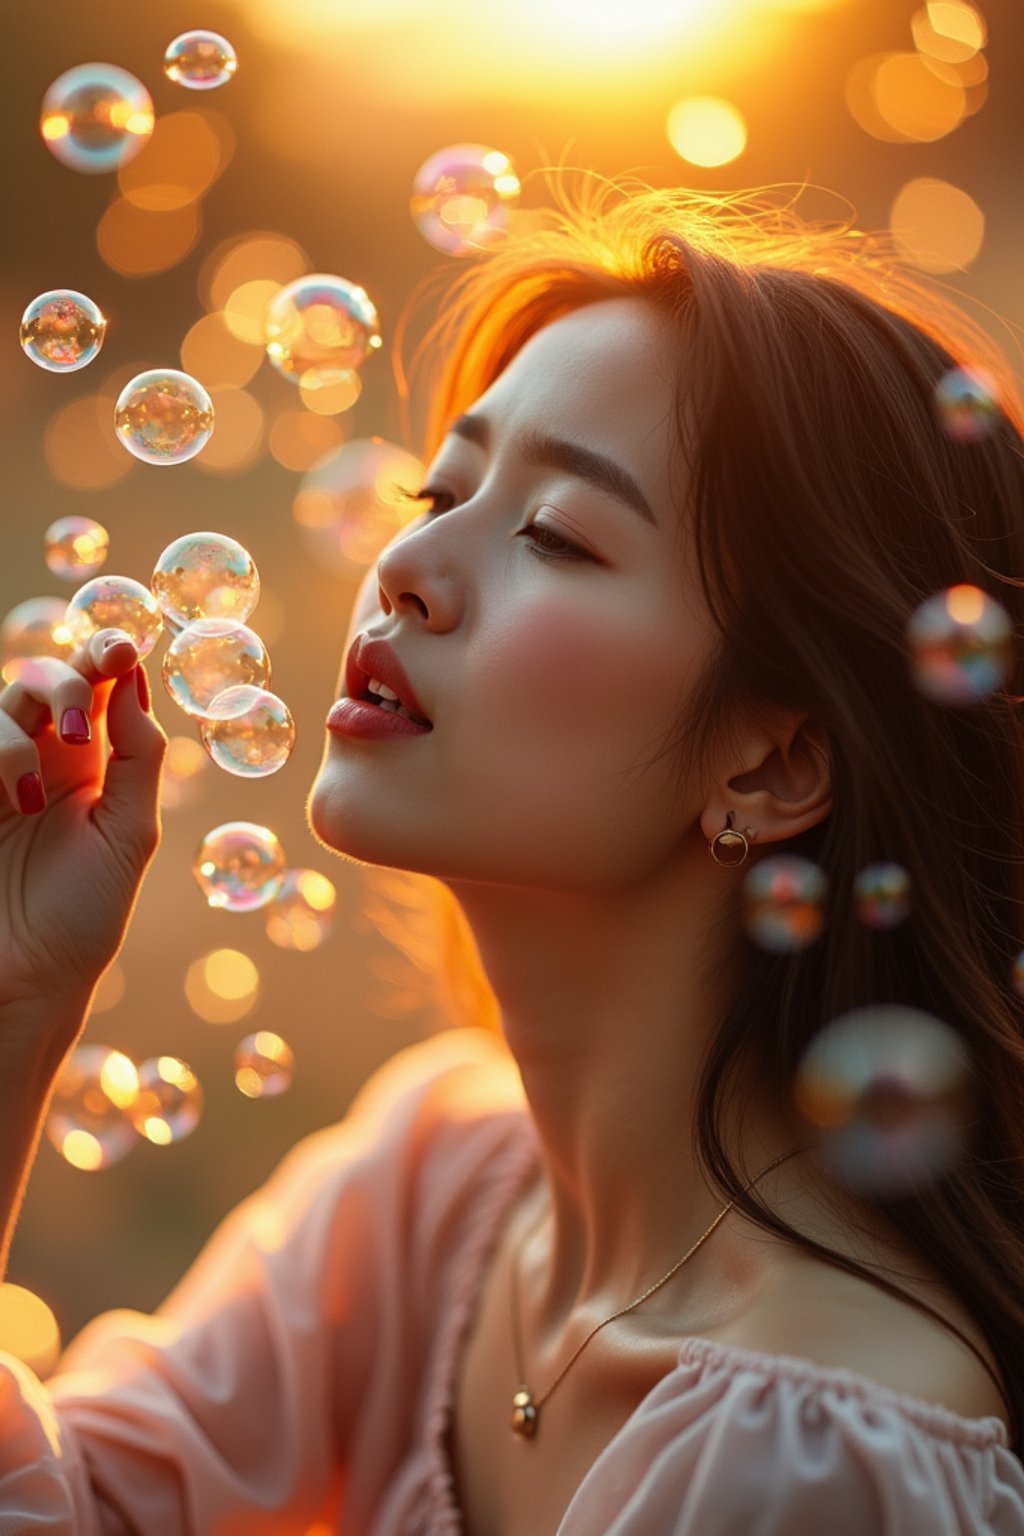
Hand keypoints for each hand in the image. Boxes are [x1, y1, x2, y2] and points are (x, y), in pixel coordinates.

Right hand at [0, 628, 166, 1035]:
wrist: (24, 984)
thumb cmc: (82, 918)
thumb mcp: (130, 835)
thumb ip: (139, 757)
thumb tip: (137, 680)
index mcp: (87, 768)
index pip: (95, 689)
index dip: (104, 654)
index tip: (123, 647)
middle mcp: (37, 764)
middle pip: (40, 680)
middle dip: (61, 684)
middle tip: (80, 729)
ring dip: (16, 736)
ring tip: (31, 797)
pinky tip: (10, 799)